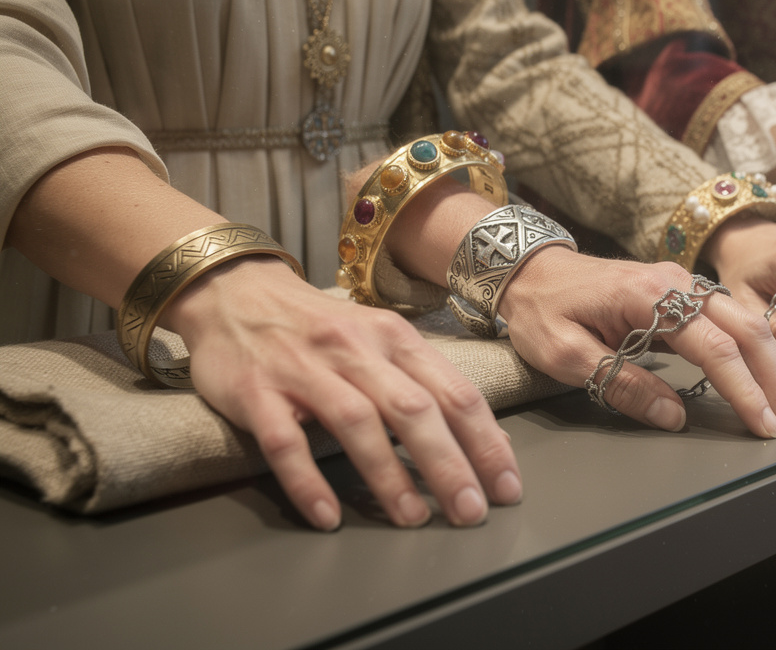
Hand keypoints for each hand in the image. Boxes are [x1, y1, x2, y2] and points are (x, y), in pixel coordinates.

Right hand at [164, 257, 519, 530]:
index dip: (486, 442)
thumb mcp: (383, 342)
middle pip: (414, 410)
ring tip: (413, 518)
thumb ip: (430, 386)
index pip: (455, 393)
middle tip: (470, 512)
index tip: (507, 486)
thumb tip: (491, 439)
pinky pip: (285, 443)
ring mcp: (304, 369)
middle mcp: (356, 350)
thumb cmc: (320, 328)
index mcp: (396, 338)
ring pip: (357, 423)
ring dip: (389, 476)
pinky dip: (308, 481)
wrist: (233, 291)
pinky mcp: (256, 391)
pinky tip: (329, 517)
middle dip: (448, 464)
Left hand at [498, 247, 775, 438]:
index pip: (714, 347)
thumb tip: (673, 416)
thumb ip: (622, 384)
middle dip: (772, 377)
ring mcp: (681, 283)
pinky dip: (751, 347)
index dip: (743, 389)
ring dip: (768, 362)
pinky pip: (728, 317)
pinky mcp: (680, 292)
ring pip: (744, 320)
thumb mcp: (566, 355)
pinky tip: (759, 373)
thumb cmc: (542, 309)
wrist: (528, 267)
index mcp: (650, 297)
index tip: (761, 423)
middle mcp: (676, 282)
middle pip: (745, 328)